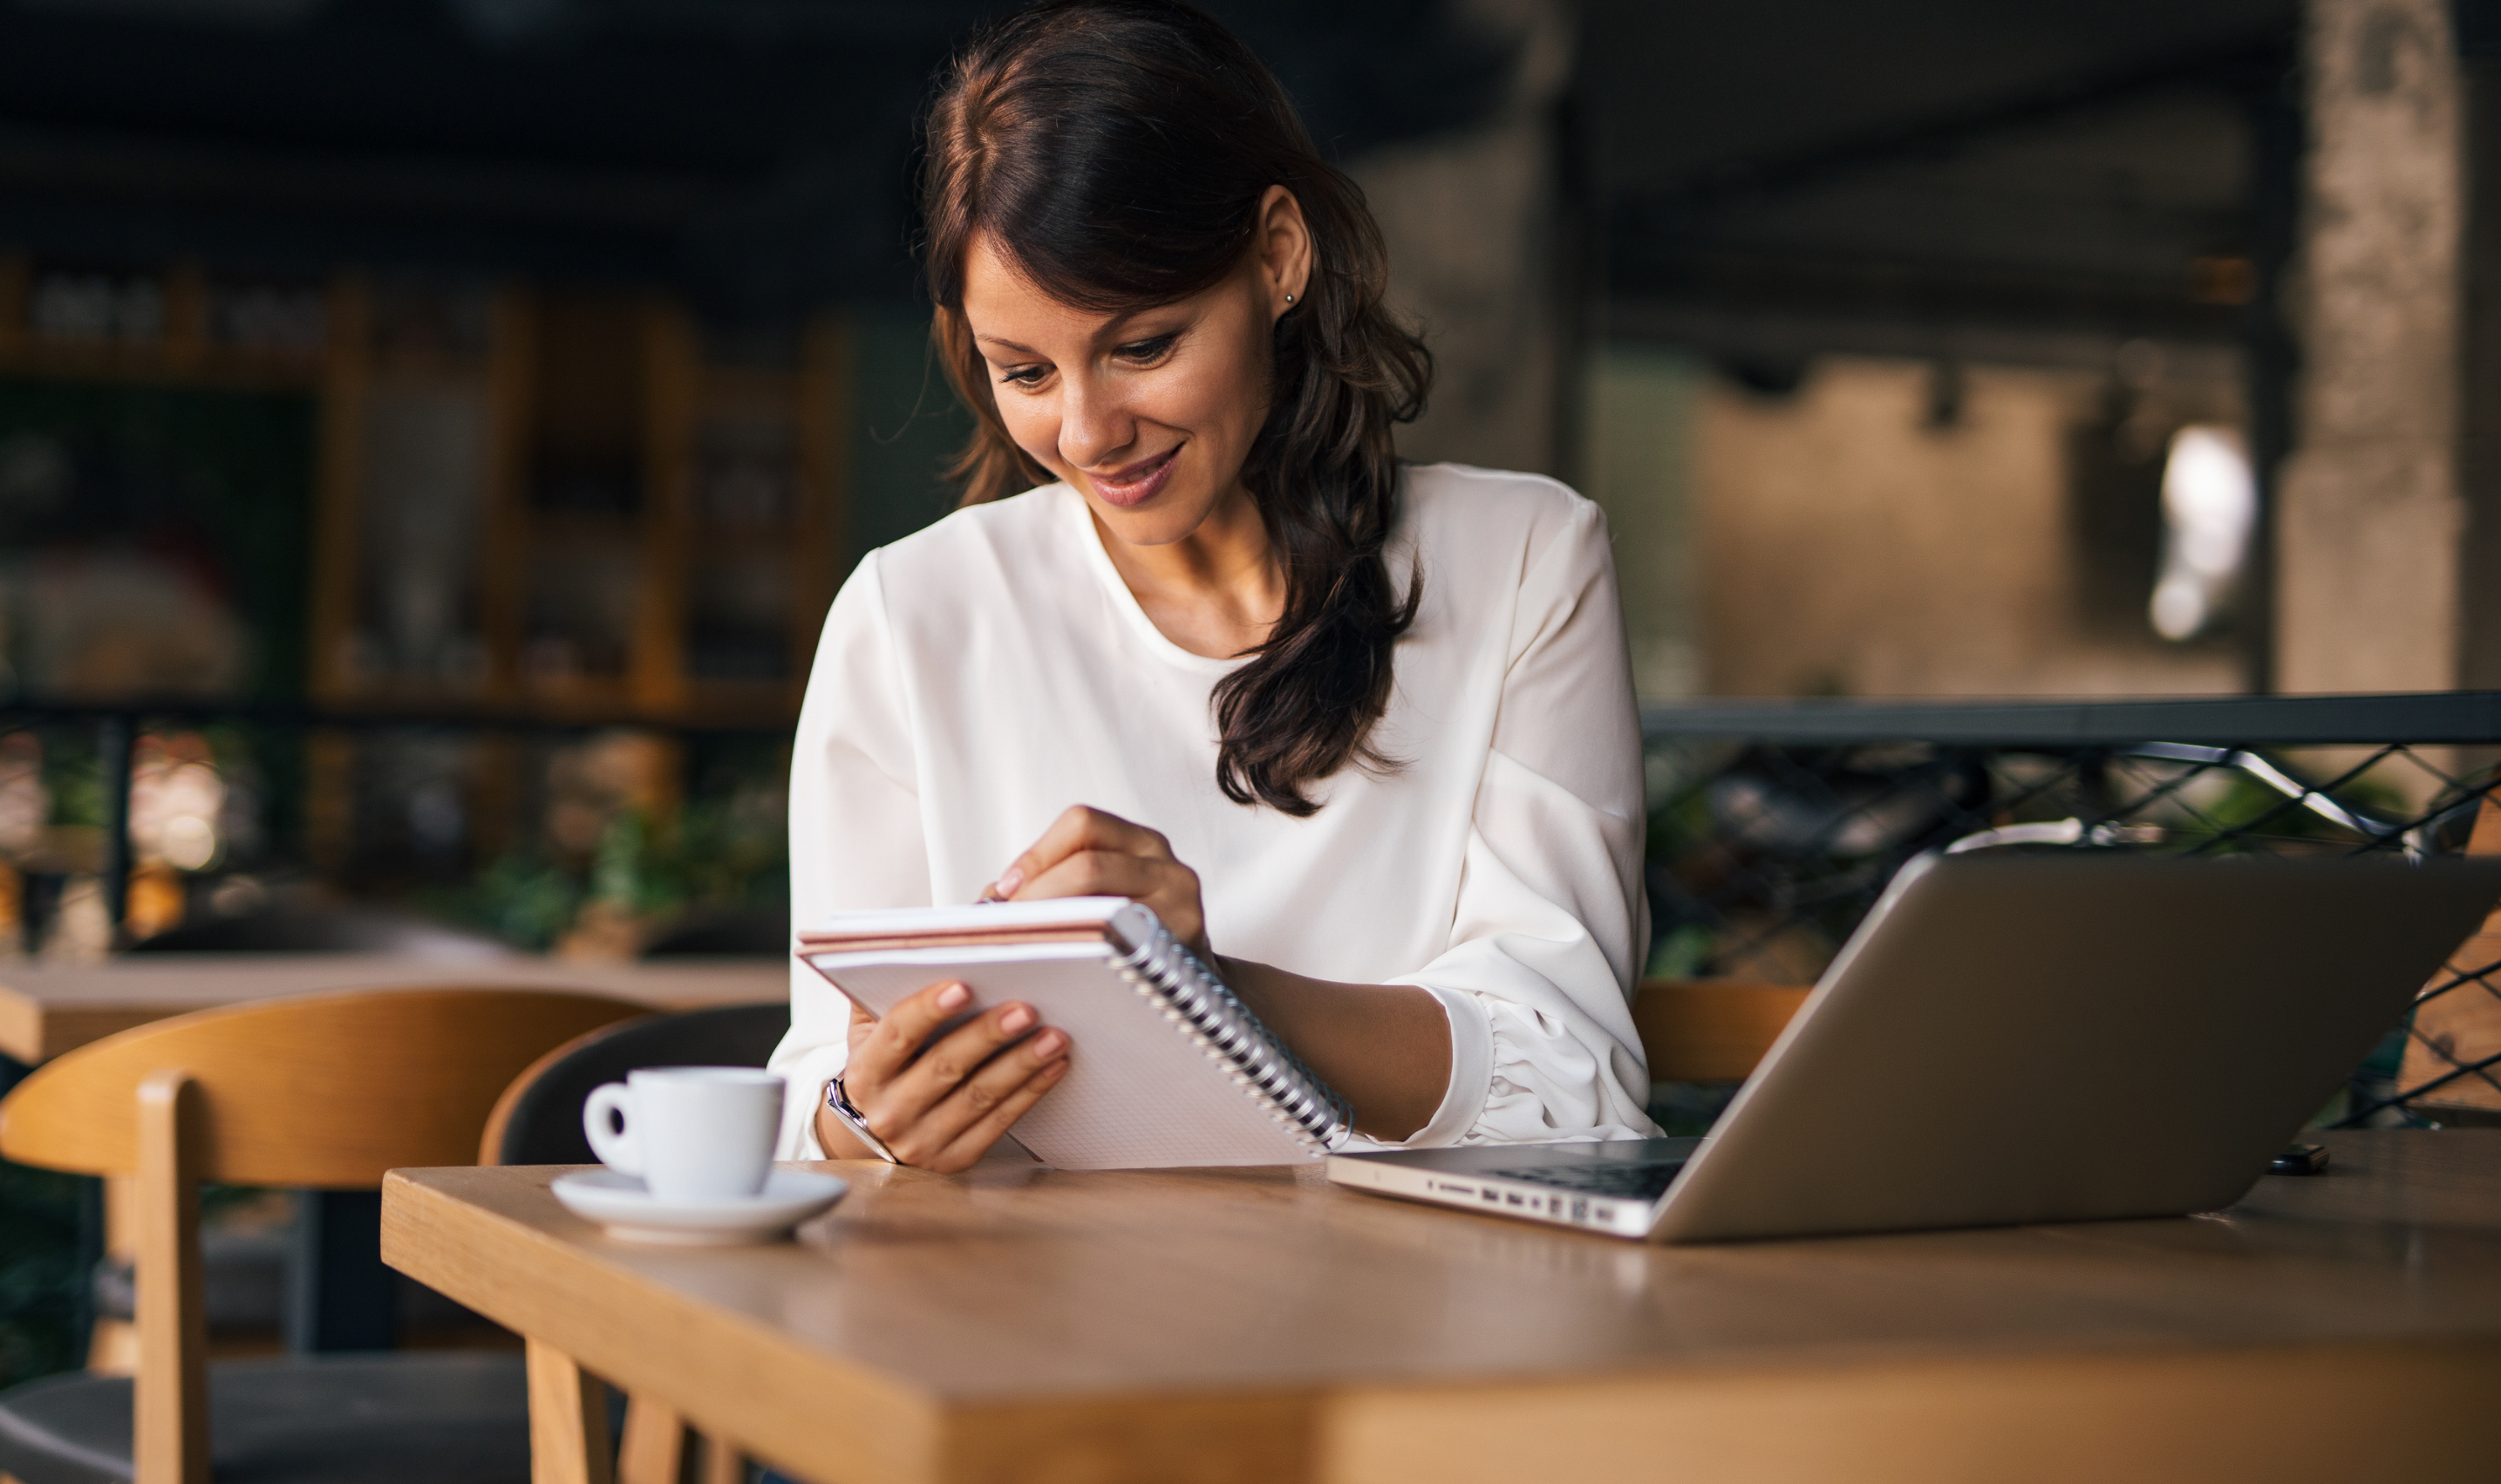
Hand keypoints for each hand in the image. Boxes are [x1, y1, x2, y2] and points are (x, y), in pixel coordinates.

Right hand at [817, 979, 1070, 1172]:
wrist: (875, 1136)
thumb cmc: (884, 1068)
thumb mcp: (869, 1032)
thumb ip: (889, 988)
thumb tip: (940, 937)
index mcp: (866, 1073)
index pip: (896, 1035)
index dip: (927, 1010)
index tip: (962, 985)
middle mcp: (890, 1112)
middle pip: (944, 1067)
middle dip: (988, 1035)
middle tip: (1027, 1008)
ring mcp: (923, 1141)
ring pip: (979, 1097)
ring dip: (1021, 1064)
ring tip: (1055, 1036)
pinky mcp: (955, 1158)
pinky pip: (999, 1123)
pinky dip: (1031, 1093)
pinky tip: (1054, 1066)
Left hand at [988, 805, 1209, 954]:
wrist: (1191, 987)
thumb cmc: (1127, 938)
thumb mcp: (1097, 897)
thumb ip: (1045, 886)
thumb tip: (986, 903)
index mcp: (1140, 843)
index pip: (1082, 823)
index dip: (1036, 854)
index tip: (1005, 891)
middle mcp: (1167, 865)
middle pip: (1089, 862)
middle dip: (1038, 894)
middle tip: (1008, 925)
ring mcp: (1182, 903)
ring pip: (1105, 903)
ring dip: (1055, 925)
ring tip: (1029, 947)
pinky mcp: (1183, 944)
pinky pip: (1123, 943)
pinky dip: (1085, 952)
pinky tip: (1064, 969)